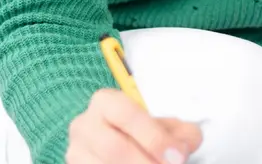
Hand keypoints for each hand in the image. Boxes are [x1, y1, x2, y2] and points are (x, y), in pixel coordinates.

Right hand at [66, 88, 202, 163]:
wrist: (122, 146)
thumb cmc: (141, 134)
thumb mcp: (163, 127)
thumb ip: (180, 132)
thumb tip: (185, 145)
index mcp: (105, 103)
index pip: (125, 114)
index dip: (154, 137)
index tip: (177, 156)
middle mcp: (84, 126)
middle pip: (113, 148)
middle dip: (145, 162)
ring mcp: (76, 153)